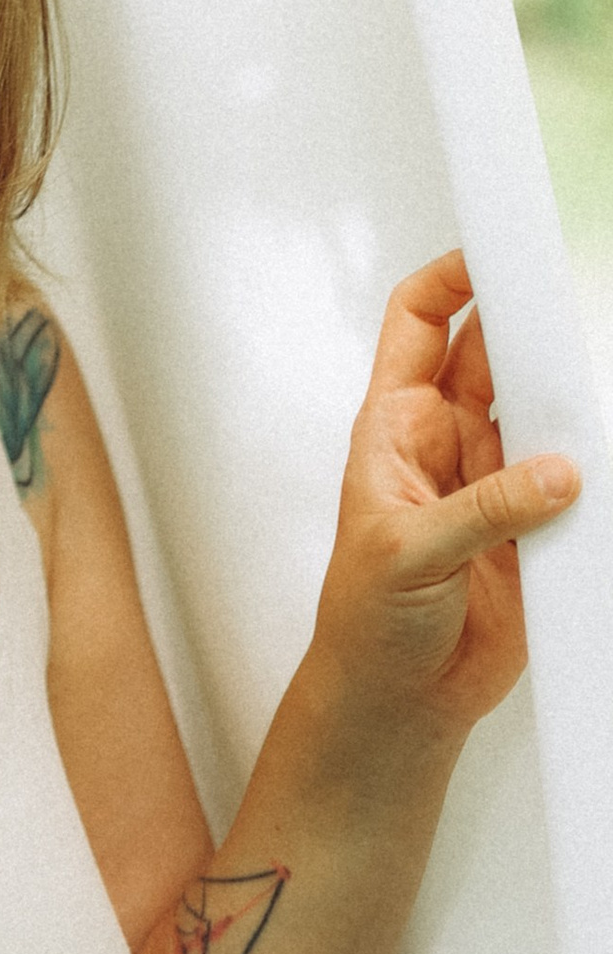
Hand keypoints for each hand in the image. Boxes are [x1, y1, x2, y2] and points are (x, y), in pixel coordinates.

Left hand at [312, 250, 580, 738]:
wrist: (400, 700)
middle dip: (528, 331)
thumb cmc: (364, 620)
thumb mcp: (408, 554)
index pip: (420, 325)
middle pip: (494, 358)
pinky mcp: (534, 528)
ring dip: (567, 407)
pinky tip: (601, 471)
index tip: (492, 253)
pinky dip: (593, 476)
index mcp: (395, 426)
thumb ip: (482, 511)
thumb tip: (552, 474)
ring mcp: (495, 483)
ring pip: (540, 416)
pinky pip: (573, 484)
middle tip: (565, 316)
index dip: (451, 280)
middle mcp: (448, 443)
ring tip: (589, 403)